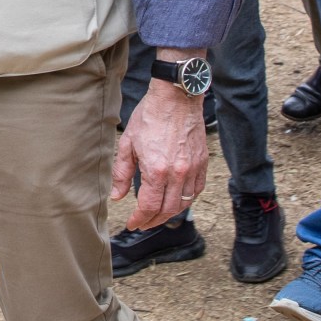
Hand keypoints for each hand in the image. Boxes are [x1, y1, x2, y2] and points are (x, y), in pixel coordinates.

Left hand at [112, 71, 209, 229]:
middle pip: (167, 210)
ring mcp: (193, 168)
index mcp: (157, 170)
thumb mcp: (128, 143)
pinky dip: (187, 199)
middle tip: (143, 222)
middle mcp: (177, 173)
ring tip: (158, 215)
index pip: (149, 206)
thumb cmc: (150, 116)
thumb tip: (117, 196)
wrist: (176, 97)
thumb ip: (122, 173)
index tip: (132, 223)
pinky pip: (196, 189)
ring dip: (170, 213)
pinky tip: (176, 200)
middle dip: (153, 220)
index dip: (139, 219)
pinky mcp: (202, 161)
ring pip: (184, 203)